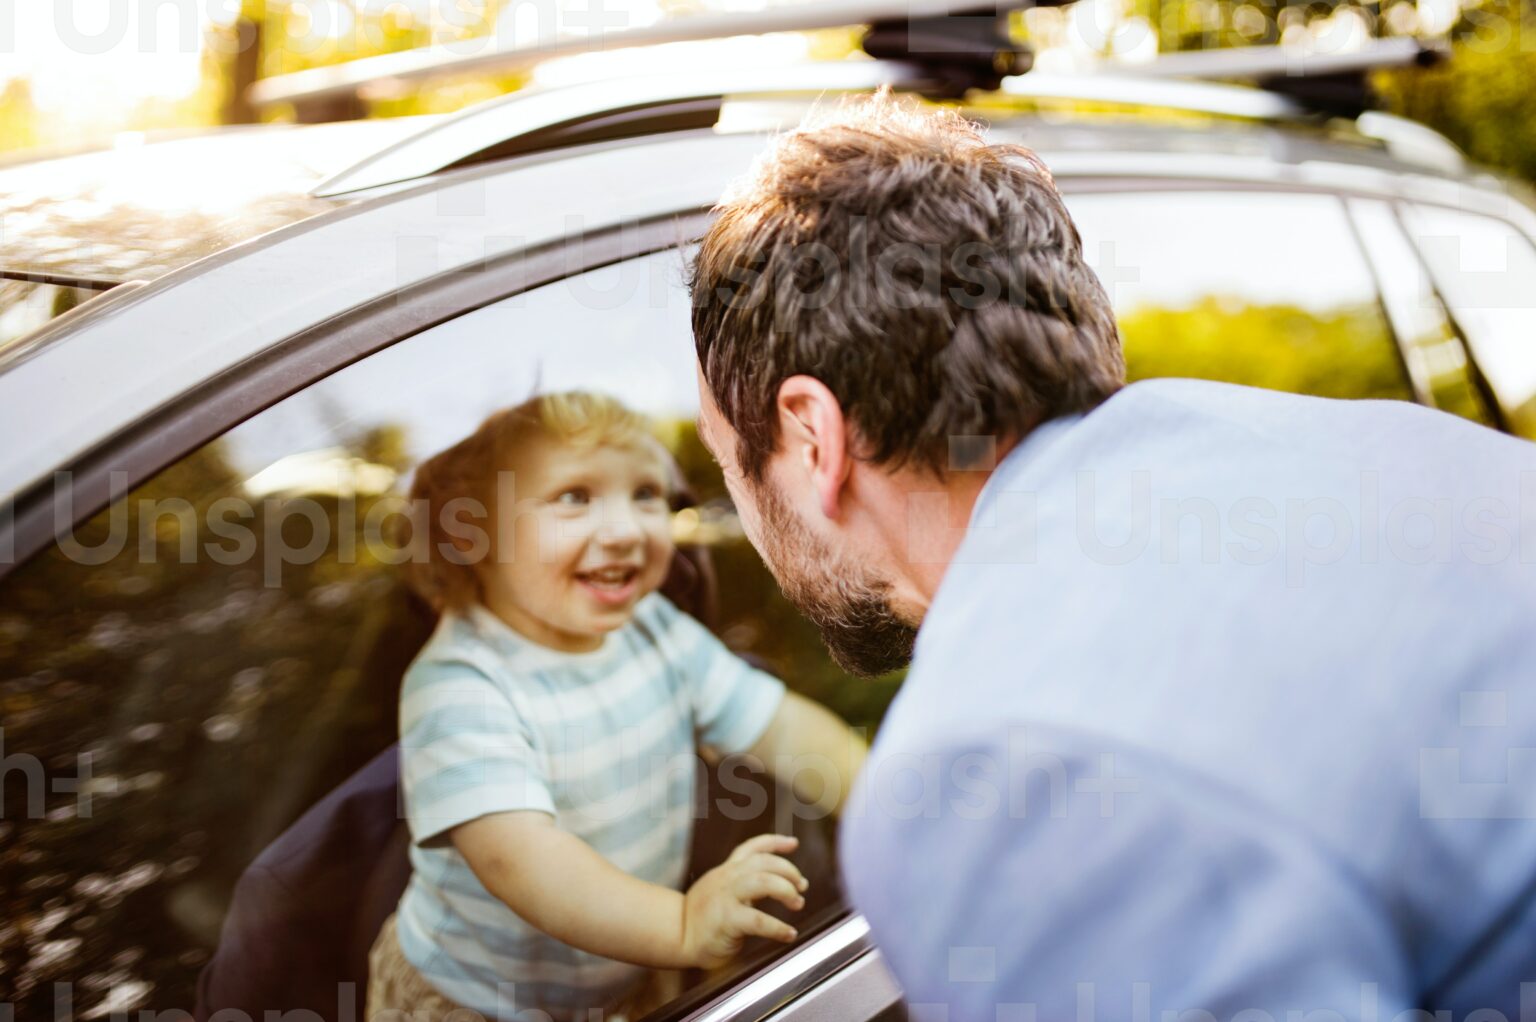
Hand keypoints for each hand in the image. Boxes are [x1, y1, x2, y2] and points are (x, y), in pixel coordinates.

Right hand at [681, 834, 807, 969]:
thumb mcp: (720, 891)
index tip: (794, 843)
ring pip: (763, 882)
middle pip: (764, 862)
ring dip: (786, 891)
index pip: (752, 848)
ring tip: (798, 903)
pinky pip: (758, 920)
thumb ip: (743, 885)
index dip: (775, 842)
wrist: (676, 935)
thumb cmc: (701, 918)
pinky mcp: (726, 919)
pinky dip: (778, 927)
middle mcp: (727, 878)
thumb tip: (778, 886)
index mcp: (727, 870)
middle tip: (801, 887)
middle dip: (789, 871)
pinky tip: (789, 934)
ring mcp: (725, 897)